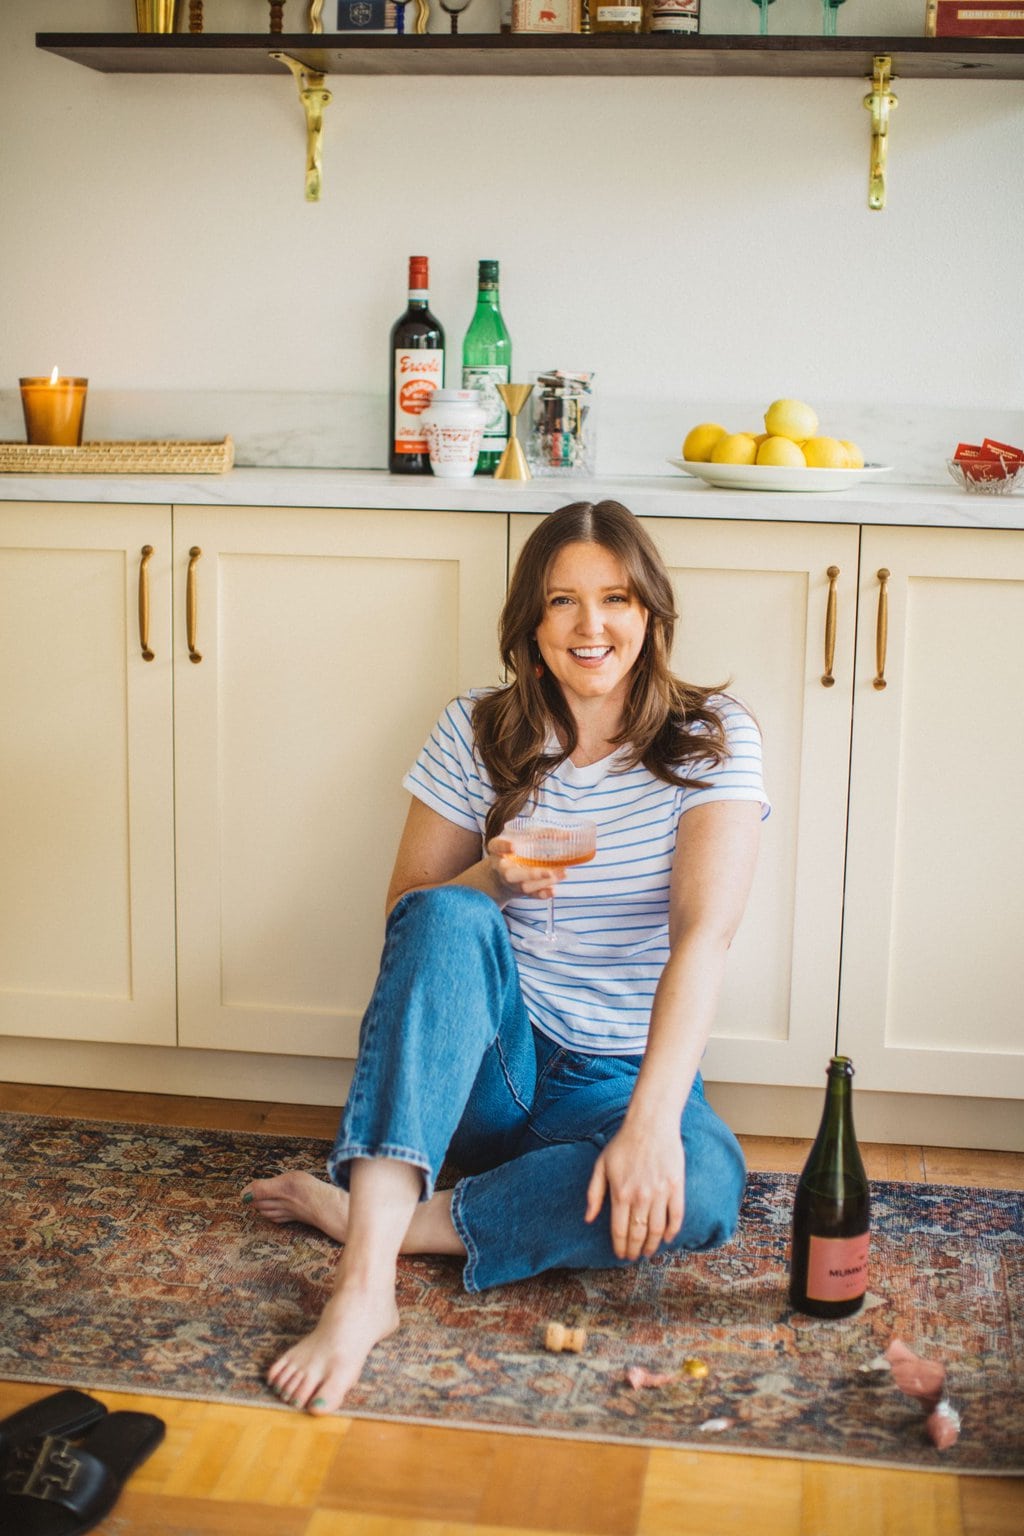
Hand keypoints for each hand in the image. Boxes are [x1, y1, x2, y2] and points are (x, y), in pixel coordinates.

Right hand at [487, 835, 566, 902]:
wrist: (500, 875)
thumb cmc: (515, 850)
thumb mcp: (522, 837)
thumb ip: (543, 834)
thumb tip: (569, 835)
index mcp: (497, 850)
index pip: (496, 846)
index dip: (503, 847)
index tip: (513, 847)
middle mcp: (501, 868)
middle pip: (511, 875)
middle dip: (530, 874)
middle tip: (549, 871)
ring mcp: (511, 882)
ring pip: (524, 886)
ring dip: (544, 883)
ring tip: (562, 874)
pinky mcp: (520, 891)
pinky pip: (530, 895)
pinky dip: (542, 894)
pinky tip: (553, 890)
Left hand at [584, 1120, 684, 1261]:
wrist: (650, 1124)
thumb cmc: (623, 1144)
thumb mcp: (601, 1165)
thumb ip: (594, 1193)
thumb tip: (588, 1219)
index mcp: (620, 1193)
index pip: (620, 1230)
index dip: (620, 1246)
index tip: (620, 1255)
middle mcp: (640, 1197)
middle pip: (638, 1234)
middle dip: (635, 1250)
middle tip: (634, 1257)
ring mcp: (660, 1193)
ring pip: (656, 1230)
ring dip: (652, 1245)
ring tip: (648, 1252)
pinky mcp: (676, 1187)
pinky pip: (676, 1216)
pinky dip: (672, 1231)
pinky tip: (666, 1238)